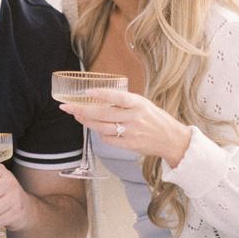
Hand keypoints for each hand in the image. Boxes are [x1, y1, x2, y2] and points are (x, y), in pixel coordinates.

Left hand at [59, 88, 190, 165]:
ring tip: (76, 115)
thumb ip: (124, 102)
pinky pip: (108, 139)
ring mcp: (131, 133)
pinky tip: (93, 127)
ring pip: (102, 128)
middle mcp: (134, 118)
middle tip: (67, 106)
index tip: (86, 92)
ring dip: (86, 122)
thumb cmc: (156, 119)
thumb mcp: (143, 104)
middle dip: (82, 110)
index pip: (118, 97)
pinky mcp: (129, 145)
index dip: (101, 94)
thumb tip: (100, 97)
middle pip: (103, 114)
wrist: (171, 139)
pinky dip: (98, 133)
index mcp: (139, 104)